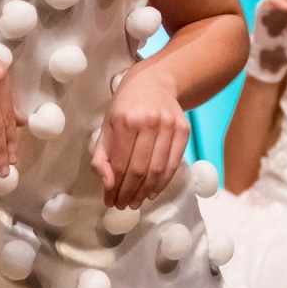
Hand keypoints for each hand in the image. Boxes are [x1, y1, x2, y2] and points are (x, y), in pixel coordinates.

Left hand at [90, 65, 190, 208]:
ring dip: (145, 192)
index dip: (114, 187)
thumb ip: (102, 156)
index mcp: (125, 120)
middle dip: (129, 193)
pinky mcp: (184, 130)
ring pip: (157, 170)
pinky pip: (173, 164)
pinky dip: (163, 182)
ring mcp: (169, 126)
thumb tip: (108, 184)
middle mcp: (149, 122)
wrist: (155, 81)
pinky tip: (152, 192)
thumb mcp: (107, 125)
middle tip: (122, 206)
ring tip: (135, 202)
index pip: (120, 163)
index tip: (109, 201)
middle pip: (139, 169)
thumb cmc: (126, 106)